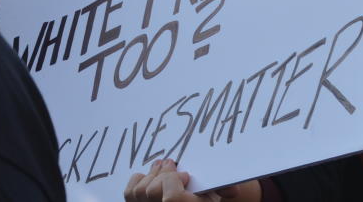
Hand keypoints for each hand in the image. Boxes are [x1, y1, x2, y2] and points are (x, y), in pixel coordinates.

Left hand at [124, 159, 250, 201]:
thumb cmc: (203, 200)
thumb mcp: (213, 196)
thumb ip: (223, 189)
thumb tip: (232, 189)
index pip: (171, 198)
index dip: (174, 182)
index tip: (186, 176)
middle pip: (152, 192)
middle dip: (163, 175)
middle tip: (172, 164)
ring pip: (139, 192)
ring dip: (151, 175)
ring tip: (163, 168)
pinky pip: (130, 193)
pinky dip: (138, 181)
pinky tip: (151, 178)